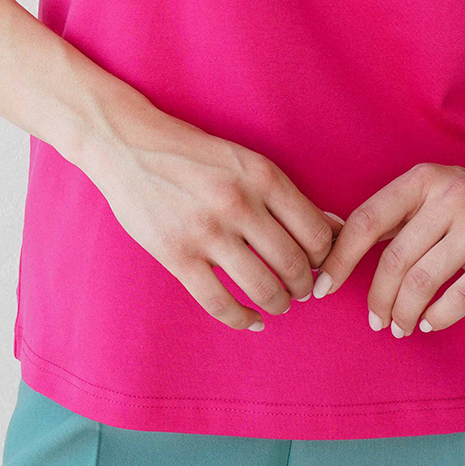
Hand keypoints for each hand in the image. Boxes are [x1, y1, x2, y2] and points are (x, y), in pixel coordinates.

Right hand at [81, 100, 341, 332]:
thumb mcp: (245, 160)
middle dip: (304, 286)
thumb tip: (336, 227)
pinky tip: (251, 321)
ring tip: (278, 303)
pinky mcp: (177, 255)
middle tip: (301, 290)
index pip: (316, 232)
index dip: (325, 257)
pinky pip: (219, 302)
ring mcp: (206, 231)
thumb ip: (285, 195)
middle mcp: (238, 203)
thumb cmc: (192, 153)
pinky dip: (242, 319)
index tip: (319, 264)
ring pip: (262, 288)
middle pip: (294, 264)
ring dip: (278, 303)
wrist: (128, 145)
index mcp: (262, 176)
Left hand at [310, 162, 464, 334]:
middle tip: (375, 321)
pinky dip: (438, 317)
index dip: (340, 259)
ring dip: (404, 313)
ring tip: (399, 327)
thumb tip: (336, 244)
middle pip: (394, 260)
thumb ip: (397, 215)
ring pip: (423, 283)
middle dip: (377, 299)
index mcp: (424, 180)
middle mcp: (450, 198)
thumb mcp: (436, 191)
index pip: (367, 221)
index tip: (324, 287)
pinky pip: (460, 297)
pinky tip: (429, 322)